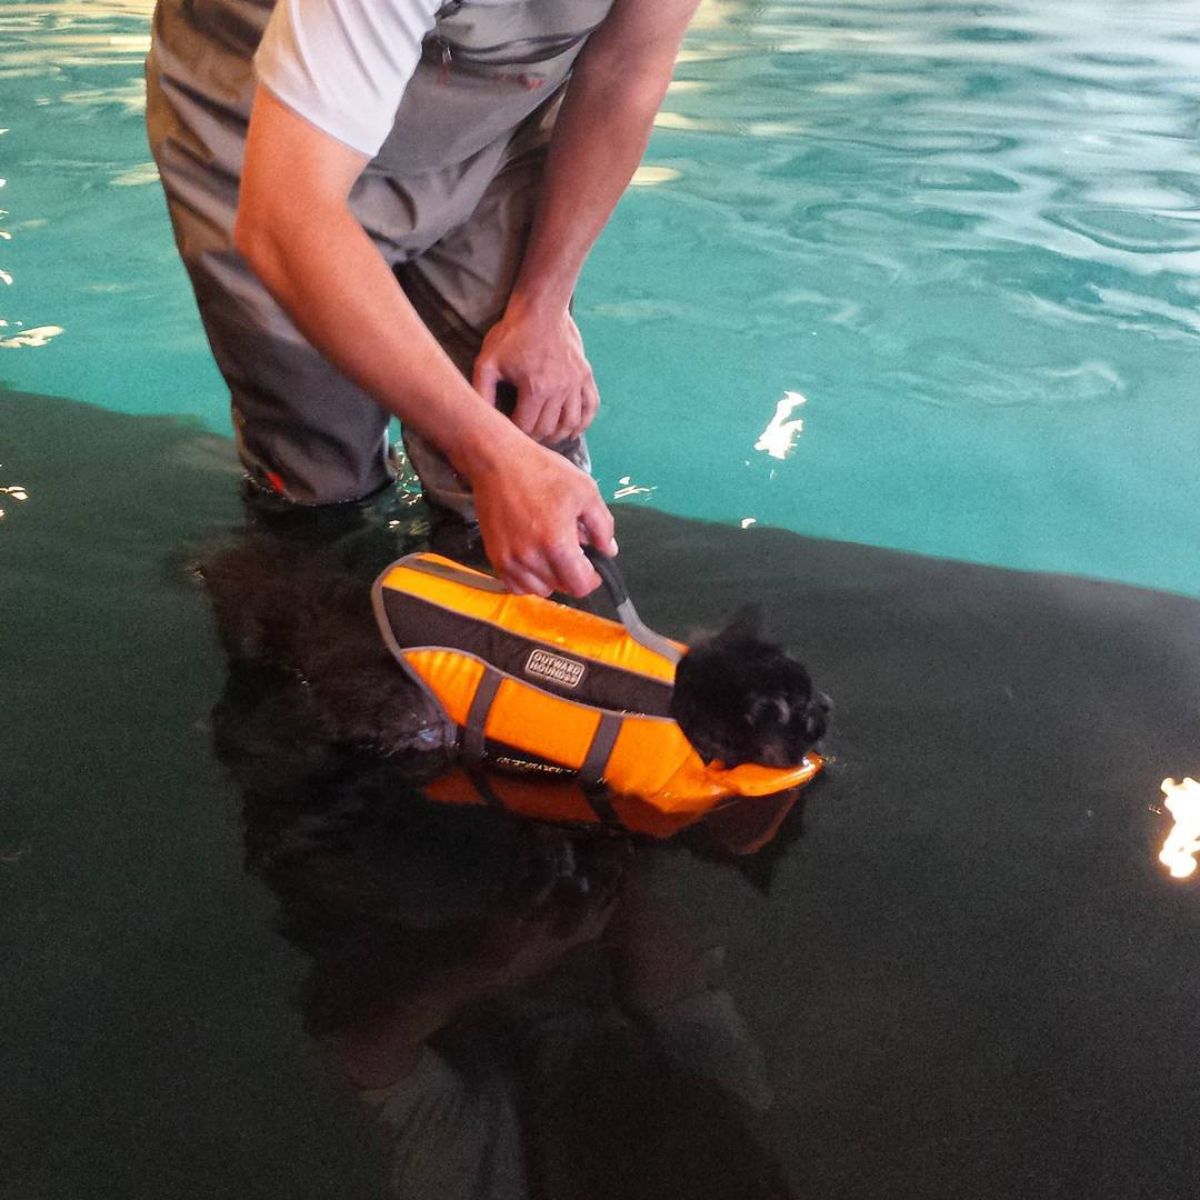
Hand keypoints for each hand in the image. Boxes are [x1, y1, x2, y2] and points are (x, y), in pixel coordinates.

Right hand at [469, 433, 616, 596]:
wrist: (498, 462)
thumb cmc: (544, 472)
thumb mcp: (585, 491)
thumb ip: (602, 526)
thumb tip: (608, 552)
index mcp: (557, 544)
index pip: (581, 585)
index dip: (593, 578)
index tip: (593, 565)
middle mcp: (531, 559)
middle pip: (562, 588)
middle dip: (572, 573)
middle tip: (571, 548)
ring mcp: (510, 560)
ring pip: (539, 590)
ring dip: (551, 578)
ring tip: (550, 552)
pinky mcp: (494, 557)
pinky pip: (516, 586)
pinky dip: (528, 580)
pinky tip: (534, 560)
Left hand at [474, 302, 599, 444]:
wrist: (542, 308)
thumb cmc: (512, 334)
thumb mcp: (487, 362)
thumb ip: (482, 392)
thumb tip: (479, 418)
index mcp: (535, 388)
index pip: (526, 427)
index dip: (515, 434)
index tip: (507, 431)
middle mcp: (560, 389)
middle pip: (548, 429)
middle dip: (534, 437)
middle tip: (524, 436)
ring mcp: (576, 382)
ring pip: (571, 423)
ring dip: (557, 435)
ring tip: (545, 435)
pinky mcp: (586, 375)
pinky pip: (591, 407)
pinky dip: (583, 423)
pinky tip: (571, 429)